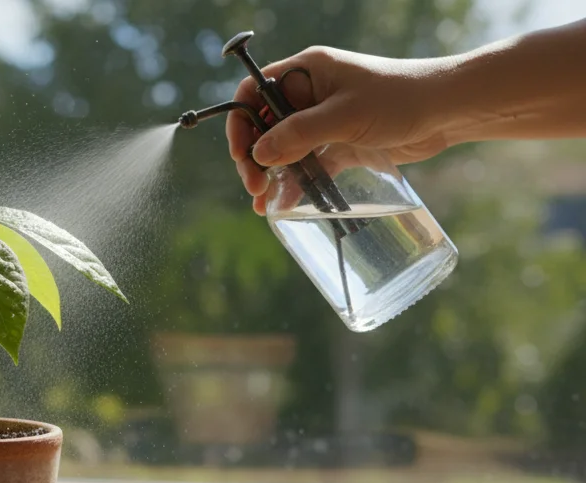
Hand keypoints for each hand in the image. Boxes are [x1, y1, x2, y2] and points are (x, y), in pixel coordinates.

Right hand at [226, 46, 458, 214]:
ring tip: (264, 204)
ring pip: (283, 149)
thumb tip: (259, 154)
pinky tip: (286, 204)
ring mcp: (323, 120)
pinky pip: (307, 164)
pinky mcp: (339, 143)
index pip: (254, 91)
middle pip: (263, 125)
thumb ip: (300, 133)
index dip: (240, 120)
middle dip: (254, 156)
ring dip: (271, 175)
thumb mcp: (346, 115)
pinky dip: (295, 183)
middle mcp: (309, 94)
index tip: (242, 152)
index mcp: (305, 72)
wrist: (448, 110)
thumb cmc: (400, 97)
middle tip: (255, 186)